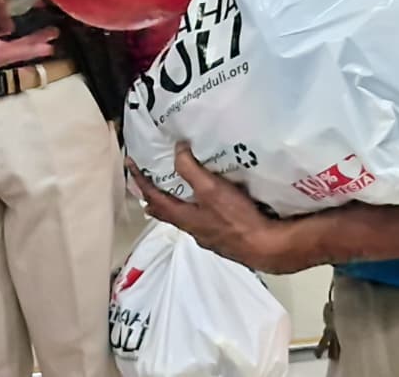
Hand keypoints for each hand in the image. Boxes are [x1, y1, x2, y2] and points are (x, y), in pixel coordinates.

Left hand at [127, 145, 315, 274]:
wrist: (267, 248)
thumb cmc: (236, 219)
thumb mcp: (210, 189)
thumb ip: (190, 169)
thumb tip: (176, 150)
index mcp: (184, 218)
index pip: (154, 197)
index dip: (141, 181)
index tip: (130, 165)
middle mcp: (192, 230)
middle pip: (166, 212)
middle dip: (154, 196)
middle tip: (148, 181)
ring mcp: (208, 237)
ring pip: (184, 218)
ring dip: (175, 204)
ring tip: (176, 190)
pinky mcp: (224, 239)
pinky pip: (202, 221)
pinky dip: (196, 210)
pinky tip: (208, 205)